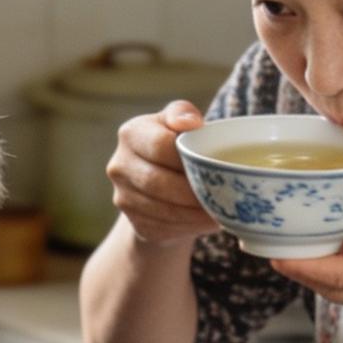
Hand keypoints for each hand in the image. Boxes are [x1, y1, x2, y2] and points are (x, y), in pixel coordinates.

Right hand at [107, 99, 216, 249]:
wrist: (160, 185)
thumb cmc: (174, 146)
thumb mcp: (178, 123)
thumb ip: (182, 113)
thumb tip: (192, 122)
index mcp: (130, 134)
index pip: (160, 146)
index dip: (188, 157)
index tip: (213, 164)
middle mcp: (119, 166)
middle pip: (158, 182)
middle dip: (193, 191)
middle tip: (223, 194)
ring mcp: (123, 198)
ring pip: (163, 210)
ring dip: (195, 213)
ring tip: (222, 209)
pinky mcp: (136, 224)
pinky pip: (166, 228)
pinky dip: (191, 227)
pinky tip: (208, 221)